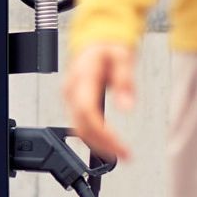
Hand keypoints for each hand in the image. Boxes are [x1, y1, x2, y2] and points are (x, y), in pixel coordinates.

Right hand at [63, 41, 137, 164]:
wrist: (95, 41)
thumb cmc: (108, 48)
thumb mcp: (123, 58)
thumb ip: (125, 82)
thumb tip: (127, 107)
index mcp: (82, 78)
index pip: (87, 113)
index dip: (102, 134)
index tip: (120, 146)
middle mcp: (71, 90)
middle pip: (81, 126)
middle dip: (103, 145)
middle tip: (125, 155)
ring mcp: (69, 97)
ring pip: (79, 129)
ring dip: (98, 145)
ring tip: (120, 153)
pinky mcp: (73, 102)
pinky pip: (79, 125)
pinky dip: (93, 138)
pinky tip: (107, 144)